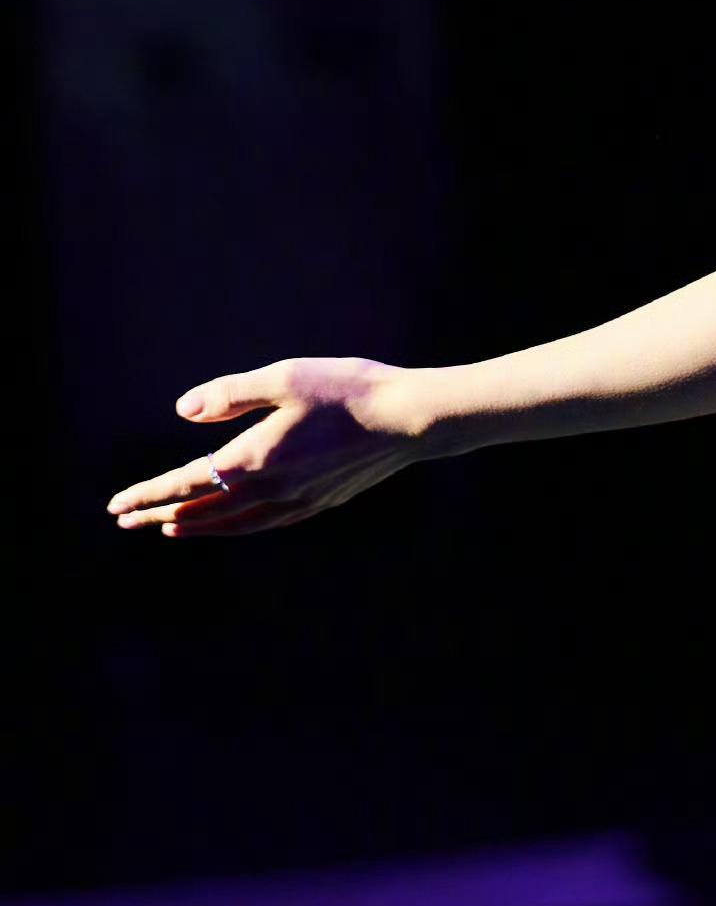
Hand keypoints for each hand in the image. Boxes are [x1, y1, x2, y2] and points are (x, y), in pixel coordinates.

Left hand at [107, 358, 426, 540]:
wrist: (410, 419)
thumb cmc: (349, 389)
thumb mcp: (286, 377)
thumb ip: (232, 395)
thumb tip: (183, 411)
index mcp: (256, 458)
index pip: (188, 481)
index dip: (149, 493)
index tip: (115, 505)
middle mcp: (271, 489)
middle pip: (204, 508)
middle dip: (161, 512)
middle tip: (126, 520)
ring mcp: (297, 501)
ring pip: (233, 524)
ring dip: (196, 525)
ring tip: (168, 526)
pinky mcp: (319, 503)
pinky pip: (264, 525)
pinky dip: (235, 528)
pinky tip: (233, 524)